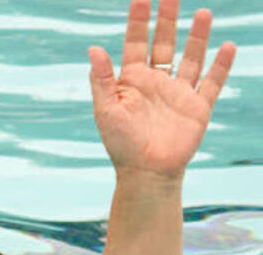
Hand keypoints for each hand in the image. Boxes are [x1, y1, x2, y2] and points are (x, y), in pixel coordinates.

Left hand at [88, 0, 236, 177]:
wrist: (146, 172)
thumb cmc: (120, 143)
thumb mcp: (105, 109)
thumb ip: (102, 79)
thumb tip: (93, 48)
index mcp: (132, 80)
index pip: (136, 43)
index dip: (138, 21)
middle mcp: (157, 82)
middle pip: (165, 43)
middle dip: (168, 20)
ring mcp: (179, 93)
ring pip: (191, 58)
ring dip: (197, 37)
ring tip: (202, 13)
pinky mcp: (198, 107)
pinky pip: (212, 82)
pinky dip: (221, 66)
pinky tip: (228, 47)